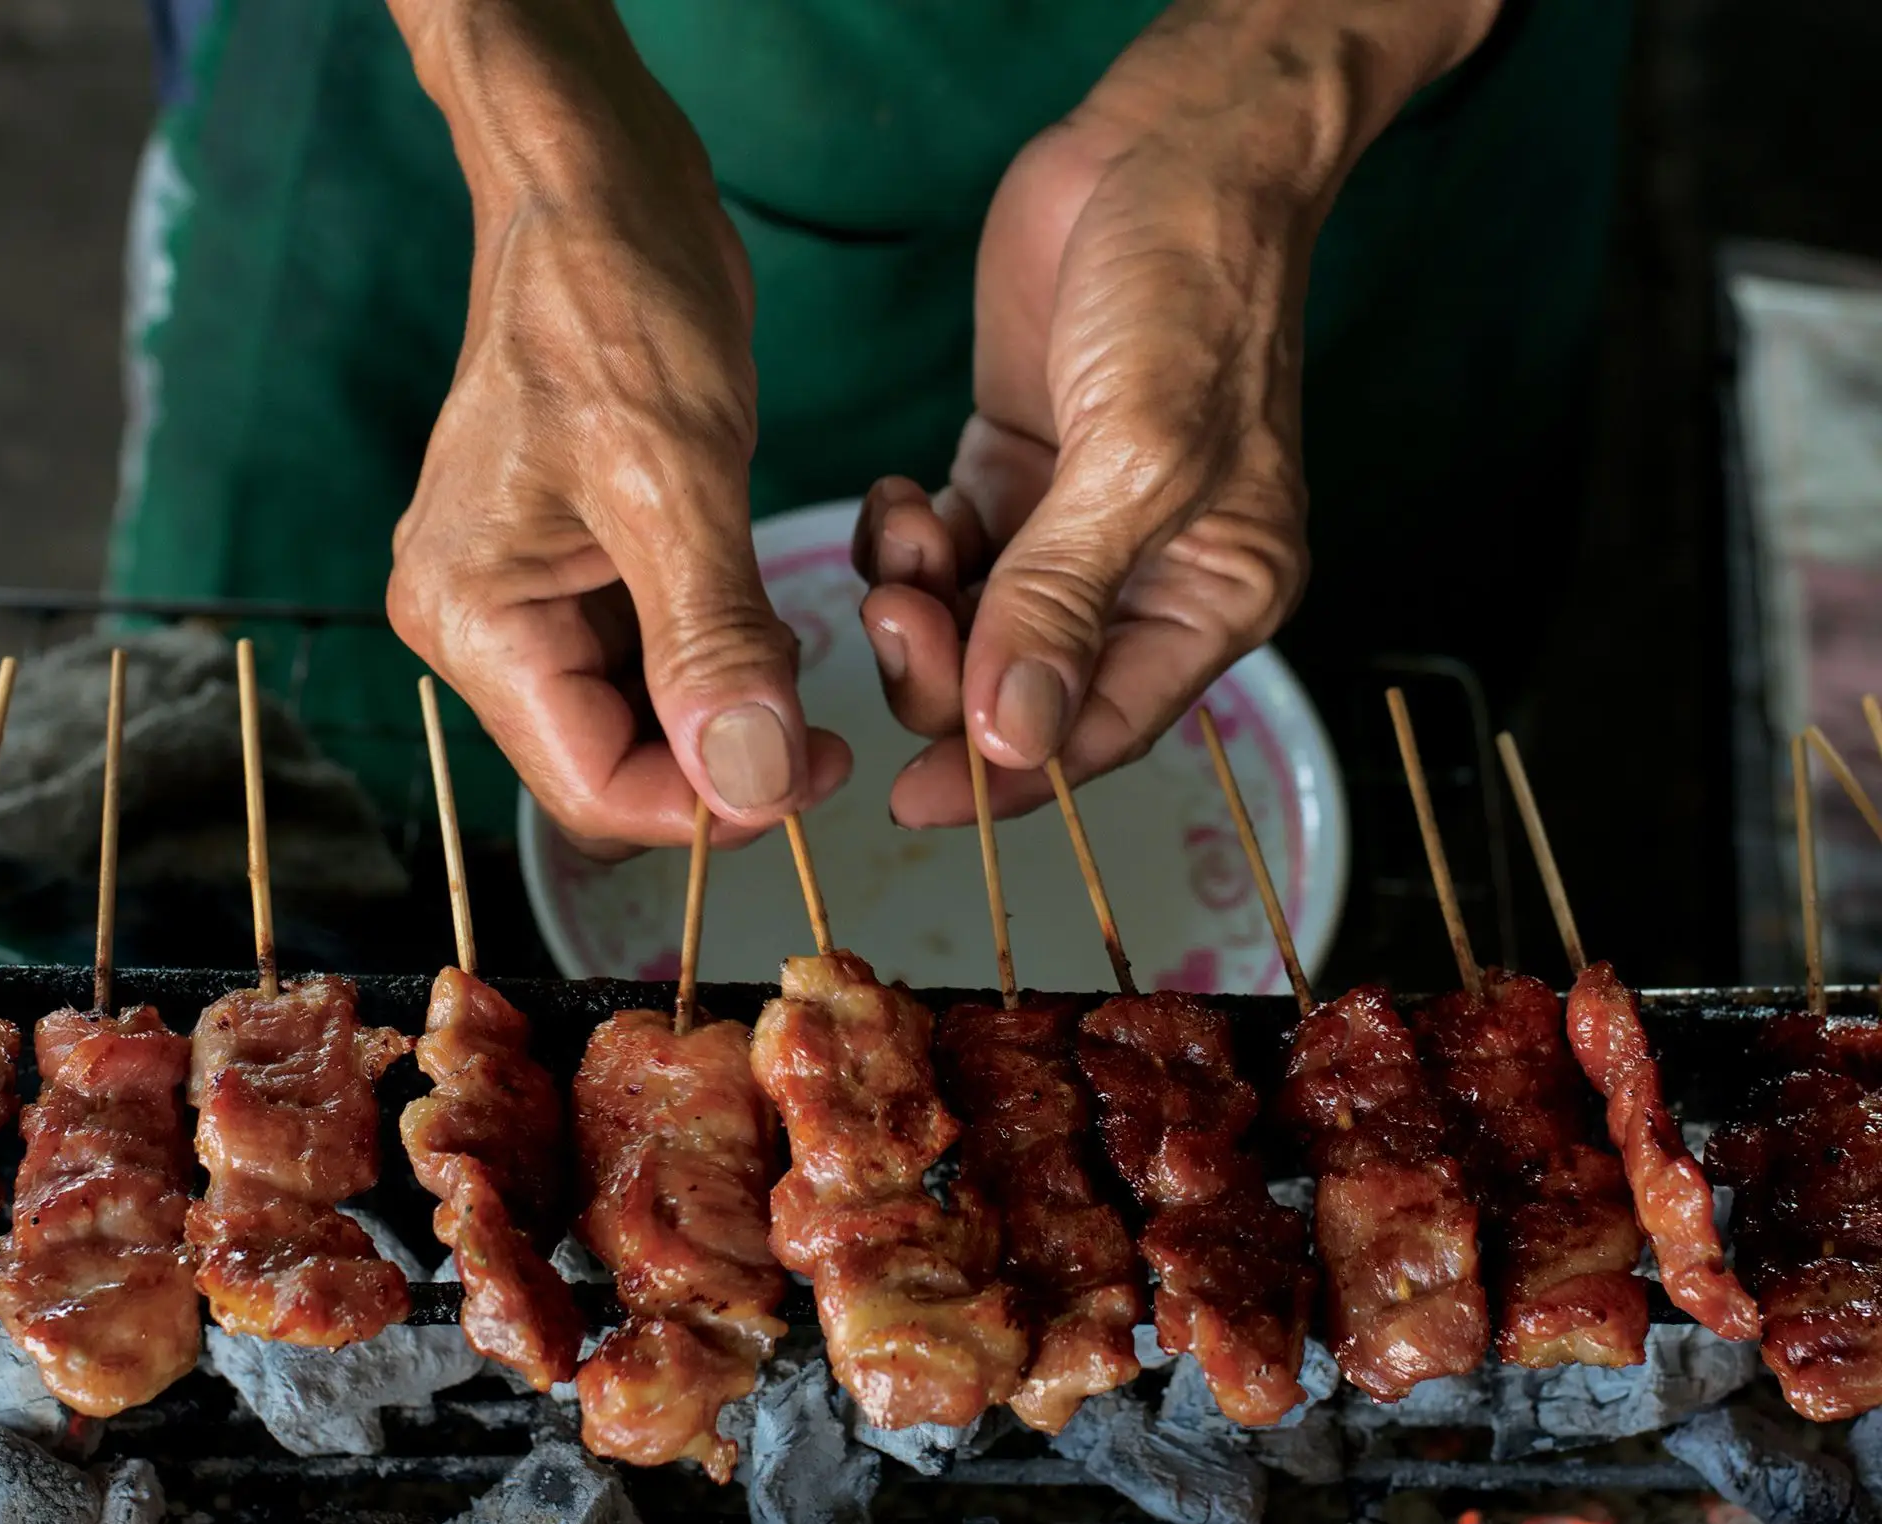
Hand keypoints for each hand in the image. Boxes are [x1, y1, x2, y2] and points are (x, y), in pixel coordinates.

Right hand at [385, 0, 848, 855]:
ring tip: (803, 659)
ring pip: (648, 728)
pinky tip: (772, 624)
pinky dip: (726, 666)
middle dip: (723, 767)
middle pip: (615, 772)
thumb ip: (711, 644)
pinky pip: (661, 667)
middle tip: (826, 736)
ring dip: (731, 717)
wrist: (600, 189)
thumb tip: (748, 784)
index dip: (707, 810)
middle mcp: (485, 626)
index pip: (593, 791)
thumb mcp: (674, 477)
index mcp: (474, 617)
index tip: (812, 777)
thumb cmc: (615, 299)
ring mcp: (533, 604)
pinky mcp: (585, 577)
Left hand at [854, 0, 1497, 826]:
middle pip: (1021, 689)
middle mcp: (1142, 579)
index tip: (915, 800)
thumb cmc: (1192, 287)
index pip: (1101, 729)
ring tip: (907, 531)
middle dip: (946, 671)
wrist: (1169, 140)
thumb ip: (1064, 603)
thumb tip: (1013, 738)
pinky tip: (903, 497)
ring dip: (917, 601)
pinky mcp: (1013, 472)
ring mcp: (1071, 528)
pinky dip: (906, 543)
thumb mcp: (1137, 458)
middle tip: (897, 615)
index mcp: (1211, 598)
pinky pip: (940, 554)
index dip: (1009, 775)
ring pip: (968, 627)